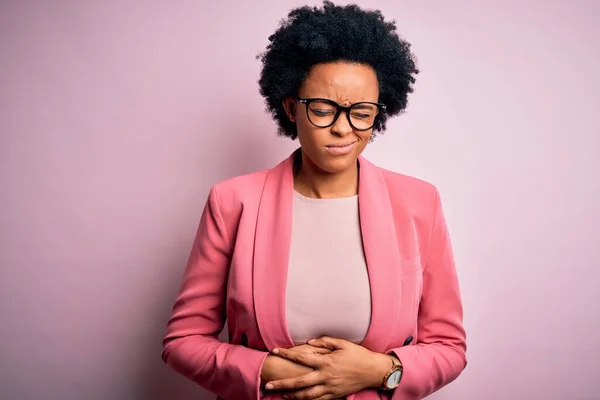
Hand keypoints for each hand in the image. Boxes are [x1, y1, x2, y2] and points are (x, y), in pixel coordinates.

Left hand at [264, 336, 391, 399]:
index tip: (274, 351)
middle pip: (299, 382)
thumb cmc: (358, 355)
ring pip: (306, 395)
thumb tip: (309, 342)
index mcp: (326, 361)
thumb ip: (324, 342)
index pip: (301, 357)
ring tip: (281, 395)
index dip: (286, 353)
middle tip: (268, 385)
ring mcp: (330, 388)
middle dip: (282, 384)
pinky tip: (299, 399)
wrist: (374, 371)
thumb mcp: (342, 343)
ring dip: (292, 396)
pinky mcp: (335, 395)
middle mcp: (325, 376)